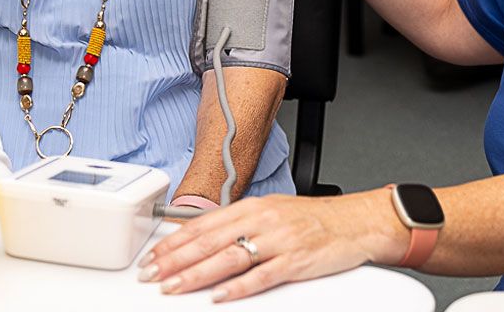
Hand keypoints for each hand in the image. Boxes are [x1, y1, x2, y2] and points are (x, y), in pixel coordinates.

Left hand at [138, 189, 408, 300]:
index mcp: (253, 206)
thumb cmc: (310, 218)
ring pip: (229, 258)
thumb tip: (202, 238)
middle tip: (152, 275)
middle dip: (176, 260)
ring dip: (196, 274)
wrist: (352, 221)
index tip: (154, 256)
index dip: (175, 241)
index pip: (204, 224)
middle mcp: (262, 220)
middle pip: (210, 241)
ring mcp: (278, 240)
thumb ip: (238, 224)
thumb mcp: (270, 211)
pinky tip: (219, 296)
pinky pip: (261, 275)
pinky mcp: (295, 261)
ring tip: (173, 287)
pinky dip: (238, 287)